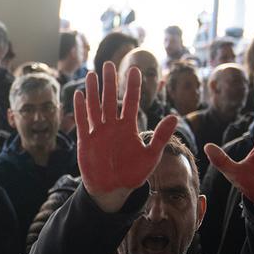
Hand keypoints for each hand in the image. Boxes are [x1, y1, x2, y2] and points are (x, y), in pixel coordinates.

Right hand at [74, 62, 178, 212]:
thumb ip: (161, 136)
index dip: (132, 86)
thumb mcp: (151, 156)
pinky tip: (79, 95)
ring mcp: (98, 133)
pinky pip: (83, 122)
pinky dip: (80, 109)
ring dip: (93, 91)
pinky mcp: (86, 142)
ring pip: (95, 107)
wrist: (113, 190)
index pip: (131, 102)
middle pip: (110, 100)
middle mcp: (113, 127)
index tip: (135, 69)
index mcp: (128, 128)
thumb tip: (174, 116)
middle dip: (110, 82)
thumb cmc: (133, 174)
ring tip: (93, 74)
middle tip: (109, 64)